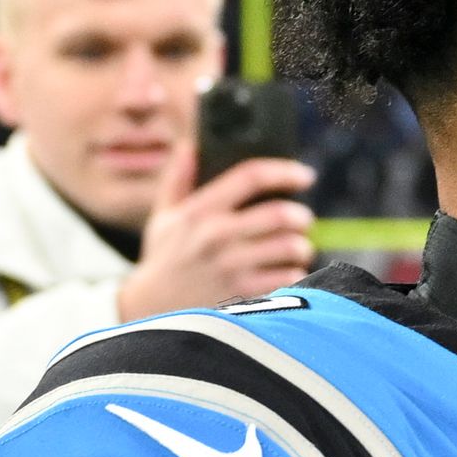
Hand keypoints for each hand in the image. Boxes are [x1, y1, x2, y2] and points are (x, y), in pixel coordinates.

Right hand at [118, 148, 317, 318]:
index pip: (250, 177)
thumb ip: (178, 180)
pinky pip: (289, 277)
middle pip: (280, 214)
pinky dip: (295, 273)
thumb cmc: (165, 259)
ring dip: (302, 246)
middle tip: (302, 220)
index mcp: (199, 211)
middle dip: (301, 216)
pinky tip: (287, 272)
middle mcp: (215, 236)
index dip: (284, 171)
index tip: (305, 175)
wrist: (151, 311)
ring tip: (296, 248)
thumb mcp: (164, 217)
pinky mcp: (242, 295)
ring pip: (291, 247)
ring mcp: (230, 267)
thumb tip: (191, 146)